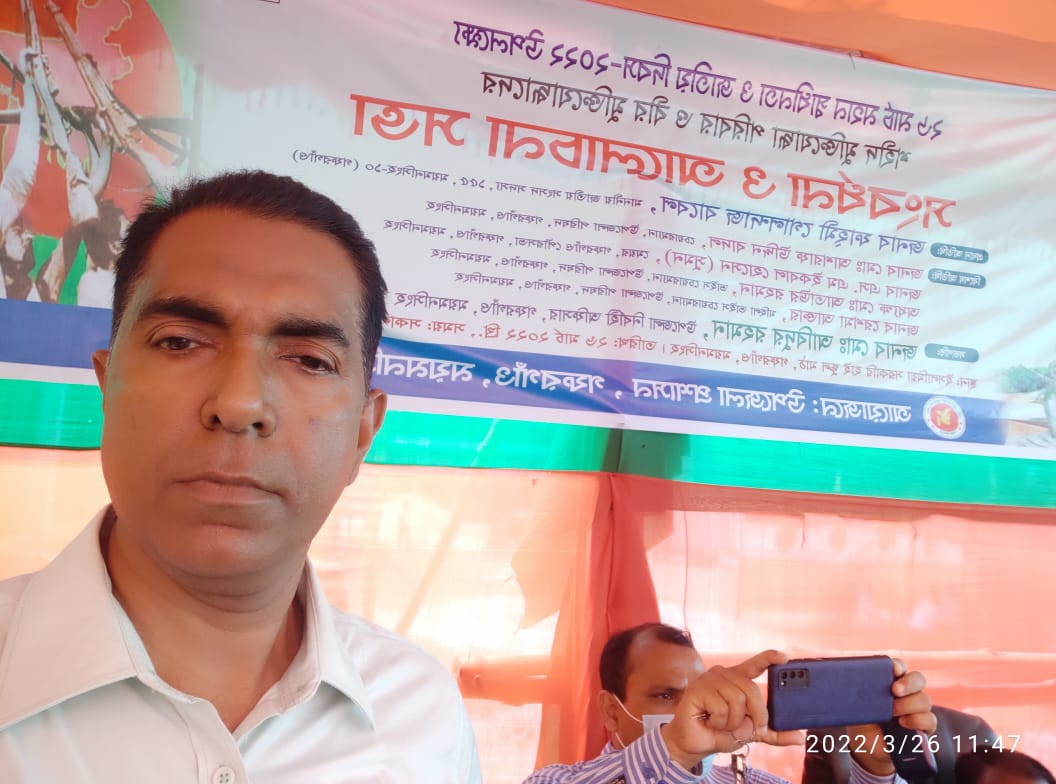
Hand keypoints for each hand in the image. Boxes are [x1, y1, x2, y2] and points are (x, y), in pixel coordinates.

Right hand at [661, 650, 804, 770]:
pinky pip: (721, 708)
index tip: (784, 657)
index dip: (769, 658)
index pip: (755, 664)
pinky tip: (709, 721)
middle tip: (749, 729)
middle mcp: (723, 675)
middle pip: (752, 689)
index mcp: (737, 680)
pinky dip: (719, 723)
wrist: (695, 743)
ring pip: (736, 700)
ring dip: (733, 722)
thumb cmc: (720, 732)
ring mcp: (709, 679)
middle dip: (755, 715)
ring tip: (722, 724)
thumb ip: (773, 733)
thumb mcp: (751, 733)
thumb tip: (799, 738)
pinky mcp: (698, 689)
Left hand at [847, 658, 935, 774]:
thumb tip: (842, 682)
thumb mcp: (856, 704)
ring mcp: (918, 707)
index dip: (897, 664)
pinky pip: (930, 719)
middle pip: (918, 678)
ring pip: (924, 699)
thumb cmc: (863, 718)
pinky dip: (918, 720)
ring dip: (908, 705)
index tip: (893, 668)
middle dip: (908, 683)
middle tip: (894, 690)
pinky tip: (903, 723)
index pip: (899, 665)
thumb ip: (856, 693)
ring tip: (892, 713)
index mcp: (891, 679)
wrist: (869, 744)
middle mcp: (908, 690)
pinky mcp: (924, 725)